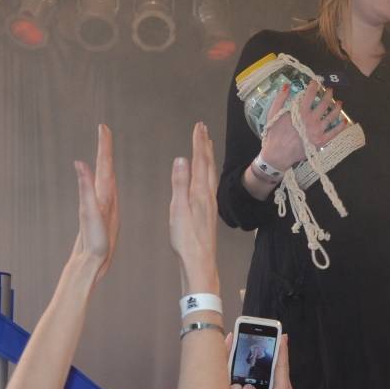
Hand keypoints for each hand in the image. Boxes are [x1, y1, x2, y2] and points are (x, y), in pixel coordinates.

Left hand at [71, 124, 119, 277]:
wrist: (90, 262)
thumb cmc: (92, 240)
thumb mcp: (89, 212)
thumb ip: (85, 187)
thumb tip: (79, 163)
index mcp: (100, 193)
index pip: (103, 164)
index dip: (104, 146)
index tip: (103, 127)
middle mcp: (100, 196)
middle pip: (104, 166)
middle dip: (105, 148)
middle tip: (104, 130)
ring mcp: (103, 205)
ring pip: (106, 177)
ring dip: (107, 161)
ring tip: (107, 148)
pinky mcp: (106, 213)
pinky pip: (109, 190)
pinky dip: (110, 179)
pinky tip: (109, 180)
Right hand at [170, 122, 217, 283]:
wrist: (199, 261)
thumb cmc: (186, 239)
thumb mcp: (178, 209)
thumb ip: (180, 183)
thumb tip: (181, 158)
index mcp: (200, 192)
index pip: (200, 161)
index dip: (198, 143)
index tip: (198, 126)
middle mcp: (208, 195)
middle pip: (208, 165)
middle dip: (205, 146)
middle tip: (203, 129)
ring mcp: (210, 204)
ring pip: (210, 174)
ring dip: (208, 158)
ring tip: (207, 146)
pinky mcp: (209, 212)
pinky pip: (210, 184)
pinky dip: (208, 172)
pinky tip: (206, 177)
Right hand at [231, 334, 295, 388]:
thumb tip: (245, 386)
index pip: (282, 367)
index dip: (282, 351)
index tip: (283, 336)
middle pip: (279, 369)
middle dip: (274, 355)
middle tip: (269, 339)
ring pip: (273, 379)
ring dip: (265, 369)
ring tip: (257, 356)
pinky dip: (261, 384)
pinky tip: (250, 383)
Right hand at [260, 82, 346, 170]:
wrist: (278, 153)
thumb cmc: (275, 133)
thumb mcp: (273, 113)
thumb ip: (280, 98)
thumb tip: (287, 85)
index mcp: (300, 112)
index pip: (310, 95)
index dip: (313, 86)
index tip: (316, 82)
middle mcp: (311, 120)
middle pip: (323, 104)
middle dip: (328, 95)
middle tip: (330, 90)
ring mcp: (318, 131)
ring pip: (331, 116)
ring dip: (337, 108)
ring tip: (339, 102)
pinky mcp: (321, 141)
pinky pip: (334, 133)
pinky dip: (340, 126)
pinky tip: (344, 121)